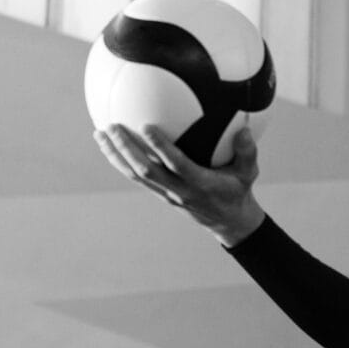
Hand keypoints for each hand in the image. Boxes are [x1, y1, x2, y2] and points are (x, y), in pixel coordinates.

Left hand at [93, 124, 265, 246]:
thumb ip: (247, 152)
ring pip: (136, 174)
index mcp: (199, 183)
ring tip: (99, 134)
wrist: (228, 221)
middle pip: (146, 170)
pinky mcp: (160, 193)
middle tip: (112, 127)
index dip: (160, 147)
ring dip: (116, 155)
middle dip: (127, 149)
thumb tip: (246, 129)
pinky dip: (120, 161)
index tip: (147, 126)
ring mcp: (166, 193)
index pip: (176, 164)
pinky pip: (137, 177)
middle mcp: (178, 189)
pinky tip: (109, 145)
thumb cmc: (238, 190)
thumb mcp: (249, 173)